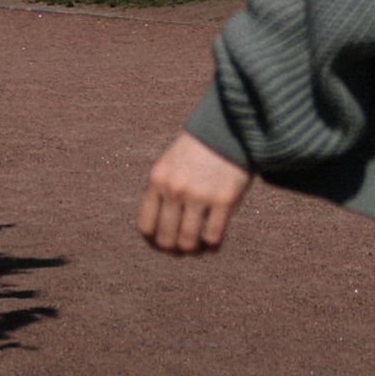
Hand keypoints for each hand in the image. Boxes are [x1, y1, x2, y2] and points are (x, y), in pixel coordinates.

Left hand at [138, 130, 252, 256]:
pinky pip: (213, 237)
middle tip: (184, 244)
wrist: (228, 127)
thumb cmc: (197, 150)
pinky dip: (212, 244)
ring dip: (193, 249)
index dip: (154, 239)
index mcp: (157, 179)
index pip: (146, 226)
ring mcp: (199, 195)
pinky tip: (214, 239)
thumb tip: (158, 232)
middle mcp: (175, 189)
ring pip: (188, 243)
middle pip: (166, 239)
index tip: (165, 239)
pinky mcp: (224, 200)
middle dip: (174, 247)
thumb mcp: (170, 165)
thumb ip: (162, 193)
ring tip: (199, 244)